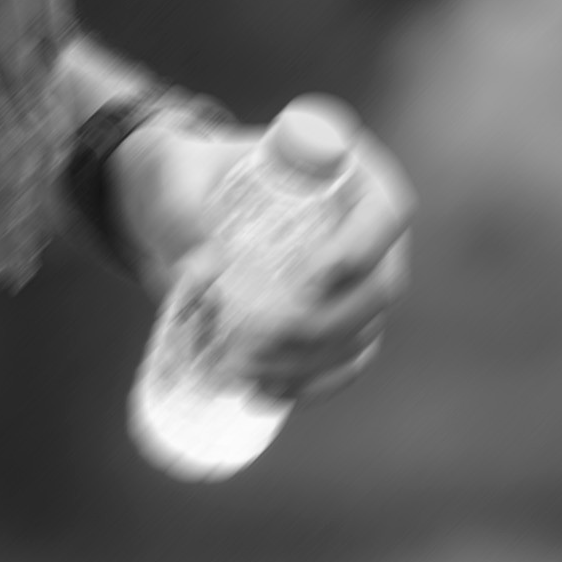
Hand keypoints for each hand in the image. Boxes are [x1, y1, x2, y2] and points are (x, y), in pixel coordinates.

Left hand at [117, 93, 412, 397]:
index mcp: (343, 172)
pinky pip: (343, 364)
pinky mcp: (335, 325)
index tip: (307, 280)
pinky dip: (308, 383)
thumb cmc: (186, 177)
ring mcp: (355, 283)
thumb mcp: (175, 175)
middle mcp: (363, 229)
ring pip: (362, 333)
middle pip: (381, 285)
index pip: (387, 210)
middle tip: (262, 338)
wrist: (178, 213)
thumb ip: (187, 212)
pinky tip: (264, 390)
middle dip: (323, 322)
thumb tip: (206, 269)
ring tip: (245, 367)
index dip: (359, 250)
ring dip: (309, 360)